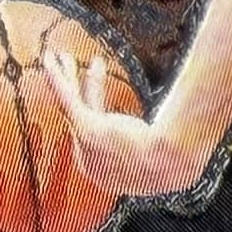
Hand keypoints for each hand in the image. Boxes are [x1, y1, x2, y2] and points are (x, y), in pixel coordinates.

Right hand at [41, 42, 207, 200]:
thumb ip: (160, 141)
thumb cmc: (180, 155)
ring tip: (60, 56)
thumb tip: (177, 125)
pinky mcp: (88, 132)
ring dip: (65, 78)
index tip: (100, 81)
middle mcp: (94, 166)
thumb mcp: (167, 150)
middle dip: (82, 89)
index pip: (100, 133)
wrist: (175, 159)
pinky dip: (57, 79)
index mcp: (111, 175)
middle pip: (85, 117)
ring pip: (73, 106)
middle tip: (85, 67)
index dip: (97, 103)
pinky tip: (51, 59)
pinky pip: (67, 100)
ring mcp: (89, 151)